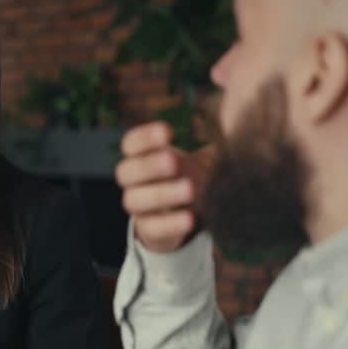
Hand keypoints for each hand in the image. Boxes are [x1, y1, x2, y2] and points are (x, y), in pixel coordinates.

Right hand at [116, 121, 215, 253]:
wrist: (188, 214)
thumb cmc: (194, 175)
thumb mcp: (201, 155)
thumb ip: (207, 137)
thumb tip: (222, 118)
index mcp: (142, 157)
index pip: (130, 144)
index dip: (144, 138)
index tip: (167, 132)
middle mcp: (134, 182)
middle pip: (126, 172)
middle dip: (148, 166)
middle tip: (173, 161)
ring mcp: (139, 207)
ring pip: (134, 200)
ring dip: (160, 194)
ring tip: (189, 189)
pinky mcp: (149, 230)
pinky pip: (152, 228)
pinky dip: (170, 223)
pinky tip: (190, 218)